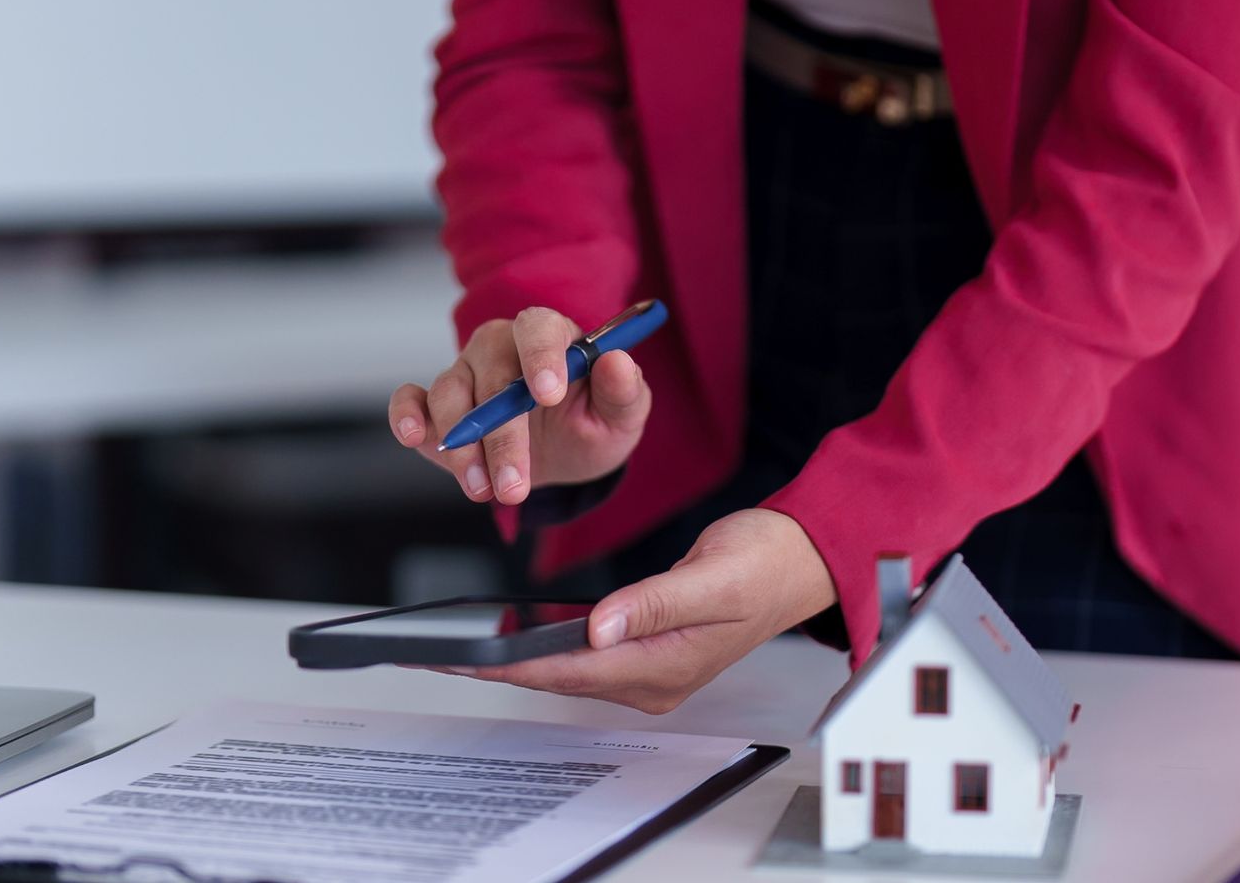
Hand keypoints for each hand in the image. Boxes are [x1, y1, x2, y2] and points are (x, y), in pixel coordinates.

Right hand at [390, 307, 651, 504]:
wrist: (563, 455)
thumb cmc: (592, 424)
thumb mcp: (621, 417)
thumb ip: (624, 391)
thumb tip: (618, 362)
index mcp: (550, 337)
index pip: (539, 328)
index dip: (541, 357)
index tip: (548, 396)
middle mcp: (501, 347)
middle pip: (491, 375)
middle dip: (502, 436)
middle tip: (515, 486)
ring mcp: (465, 373)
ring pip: (450, 396)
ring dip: (463, 448)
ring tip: (485, 491)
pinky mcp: (434, 405)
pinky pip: (411, 398)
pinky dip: (406, 414)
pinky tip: (413, 436)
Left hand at [432, 508, 839, 712]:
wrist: (803, 559)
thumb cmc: (768, 563)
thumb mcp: (716, 575)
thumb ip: (657, 601)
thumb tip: (600, 626)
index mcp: (667, 664)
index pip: (570, 670)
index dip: (510, 665)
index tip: (462, 657)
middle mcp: (655, 678)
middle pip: (559, 677)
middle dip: (497, 667)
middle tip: (436, 654)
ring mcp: (652, 668)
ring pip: (568, 670)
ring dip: (515, 661)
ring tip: (458, 649)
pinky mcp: (649, 650)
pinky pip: (585, 657)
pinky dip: (544, 648)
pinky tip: (513, 639)